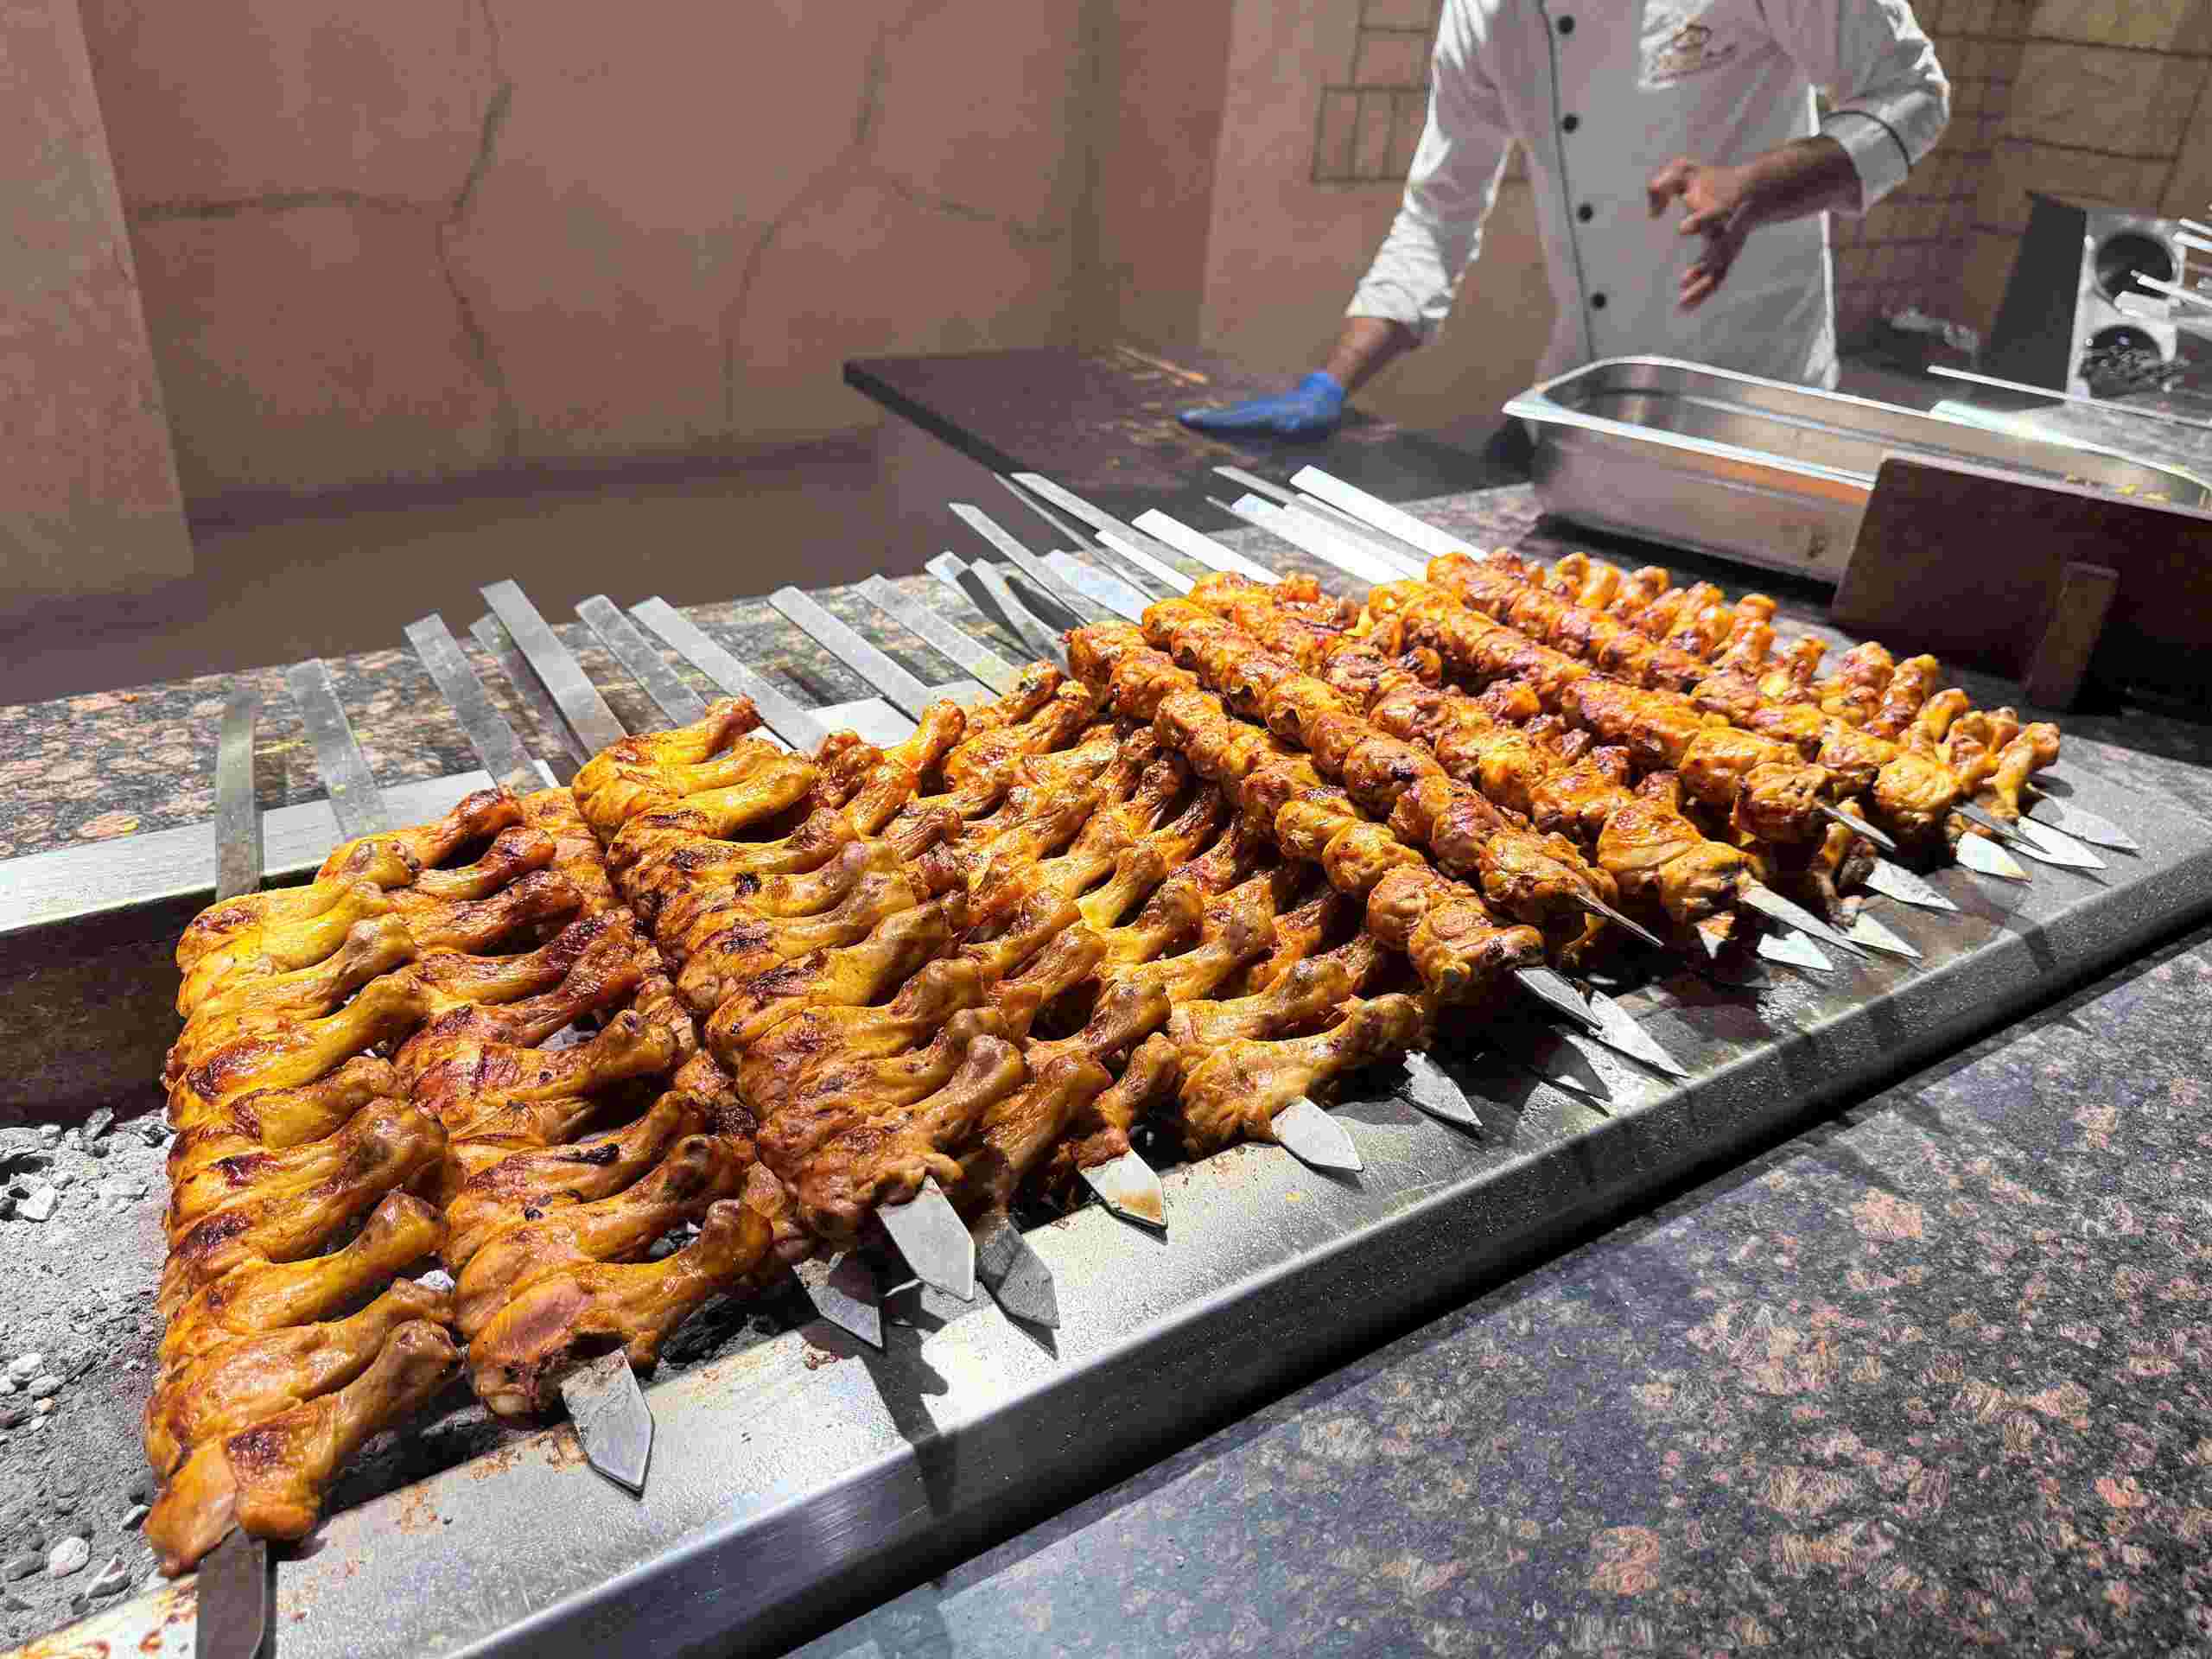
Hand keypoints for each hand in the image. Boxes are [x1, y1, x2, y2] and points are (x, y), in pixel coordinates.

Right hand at [1180, 371, 1346, 438]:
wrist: (1324, 397)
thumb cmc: (1320, 414)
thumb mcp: (1314, 421)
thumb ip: (1300, 424)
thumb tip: (1286, 425)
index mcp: (1266, 415)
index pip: (1234, 419)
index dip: (1212, 421)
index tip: (1191, 419)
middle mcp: (1258, 412)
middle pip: (1227, 416)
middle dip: (1205, 419)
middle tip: (1182, 418)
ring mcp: (1258, 412)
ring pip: (1230, 416)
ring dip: (1210, 420)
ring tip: (1189, 419)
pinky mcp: (1260, 415)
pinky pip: (1237, 418)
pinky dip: (1222, 421)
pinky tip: (1212, 423)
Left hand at [1647, 157, 1754, 311]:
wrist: (1751, 190)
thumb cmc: (1711, 180)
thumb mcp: (1684, 172)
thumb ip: (1662, 186)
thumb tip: (1653, 215)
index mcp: (1721, 205)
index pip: (1714, 213)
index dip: (1700, 221)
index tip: (1682, 229)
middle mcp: (1728, 229)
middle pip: (1721, 251)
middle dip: (1704, 266)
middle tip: (1683, 281)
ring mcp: (1729, 247)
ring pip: (1718, 272)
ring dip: (1702, 288)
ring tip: (1682, 303)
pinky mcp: (1725, 259)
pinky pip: (1715, 279)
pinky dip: (1702, 293)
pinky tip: (1684, 307)